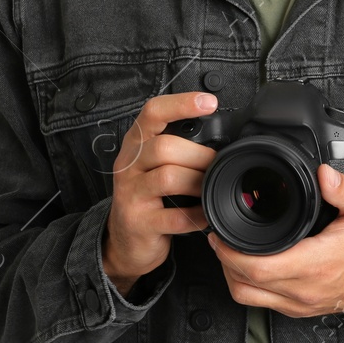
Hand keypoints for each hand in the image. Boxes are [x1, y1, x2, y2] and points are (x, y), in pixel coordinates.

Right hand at [101, 92, 218, 295]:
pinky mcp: (139, 223)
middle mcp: (129, 166)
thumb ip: (177, 147)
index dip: (181, 104)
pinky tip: (204, 214)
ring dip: (198, 183)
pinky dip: (197, 215)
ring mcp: (131, 195)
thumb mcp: (152, 165)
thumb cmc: (147, 196)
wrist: (123, 240)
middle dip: (199, 155)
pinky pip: (175, 217)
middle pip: (164, 147)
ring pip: (168, 178)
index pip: (152, 113)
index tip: (209, 102)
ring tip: (209, 188)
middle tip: (215, 164)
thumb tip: (220, 138)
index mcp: (135, 145)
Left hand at [206, 164, 343, 317]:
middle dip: (223, 260)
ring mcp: (301, 304)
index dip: (230, 252)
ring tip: (229, 250)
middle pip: (244, 284)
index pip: (258, 268)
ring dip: (232, 276)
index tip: (220, 233)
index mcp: (315, 264)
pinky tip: (249, 265)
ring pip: (249, 298)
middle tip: (218, 236)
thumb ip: (343, 189)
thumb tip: (323, 173)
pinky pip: (263, 302)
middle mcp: (304, 290)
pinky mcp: (302, 309)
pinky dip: (248, 285)